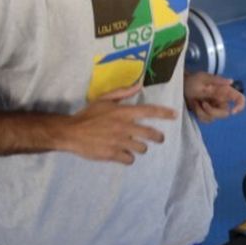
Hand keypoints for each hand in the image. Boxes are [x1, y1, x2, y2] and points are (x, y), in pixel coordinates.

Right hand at [60, 83, 176, 163]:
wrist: (71, 133)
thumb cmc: (87, 115)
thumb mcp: (103, 100)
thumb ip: (122, 93)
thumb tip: (138, 85)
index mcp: (122, 112)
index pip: (148, 111)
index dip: (163, 113)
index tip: (174, 115)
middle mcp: (124, 127)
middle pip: (151, 134)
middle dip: (158, 137)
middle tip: (158, 138)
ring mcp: (119, 142)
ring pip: (142, 148)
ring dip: (139, 148)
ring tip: (132, 146)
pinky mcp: (113, 155)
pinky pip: (130, 159)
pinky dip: (128, 158)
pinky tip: (122, 154)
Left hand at [184, 71, 245, 123]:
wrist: (181, 87)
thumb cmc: (193, 80)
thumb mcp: (203, 78)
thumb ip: (217, 81)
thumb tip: (231, 81)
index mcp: (224, 91)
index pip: (240, 99)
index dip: (240, 106)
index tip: (233, 112)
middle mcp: (221, 100)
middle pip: (225, 113)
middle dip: (212, 112)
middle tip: (203, 104)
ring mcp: (214, 107)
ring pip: (214, 118)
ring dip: (203, 112)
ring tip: (196, 102)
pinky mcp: (207, 113)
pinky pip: (206, 119)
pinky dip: (199, 114)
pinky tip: (195, 106)